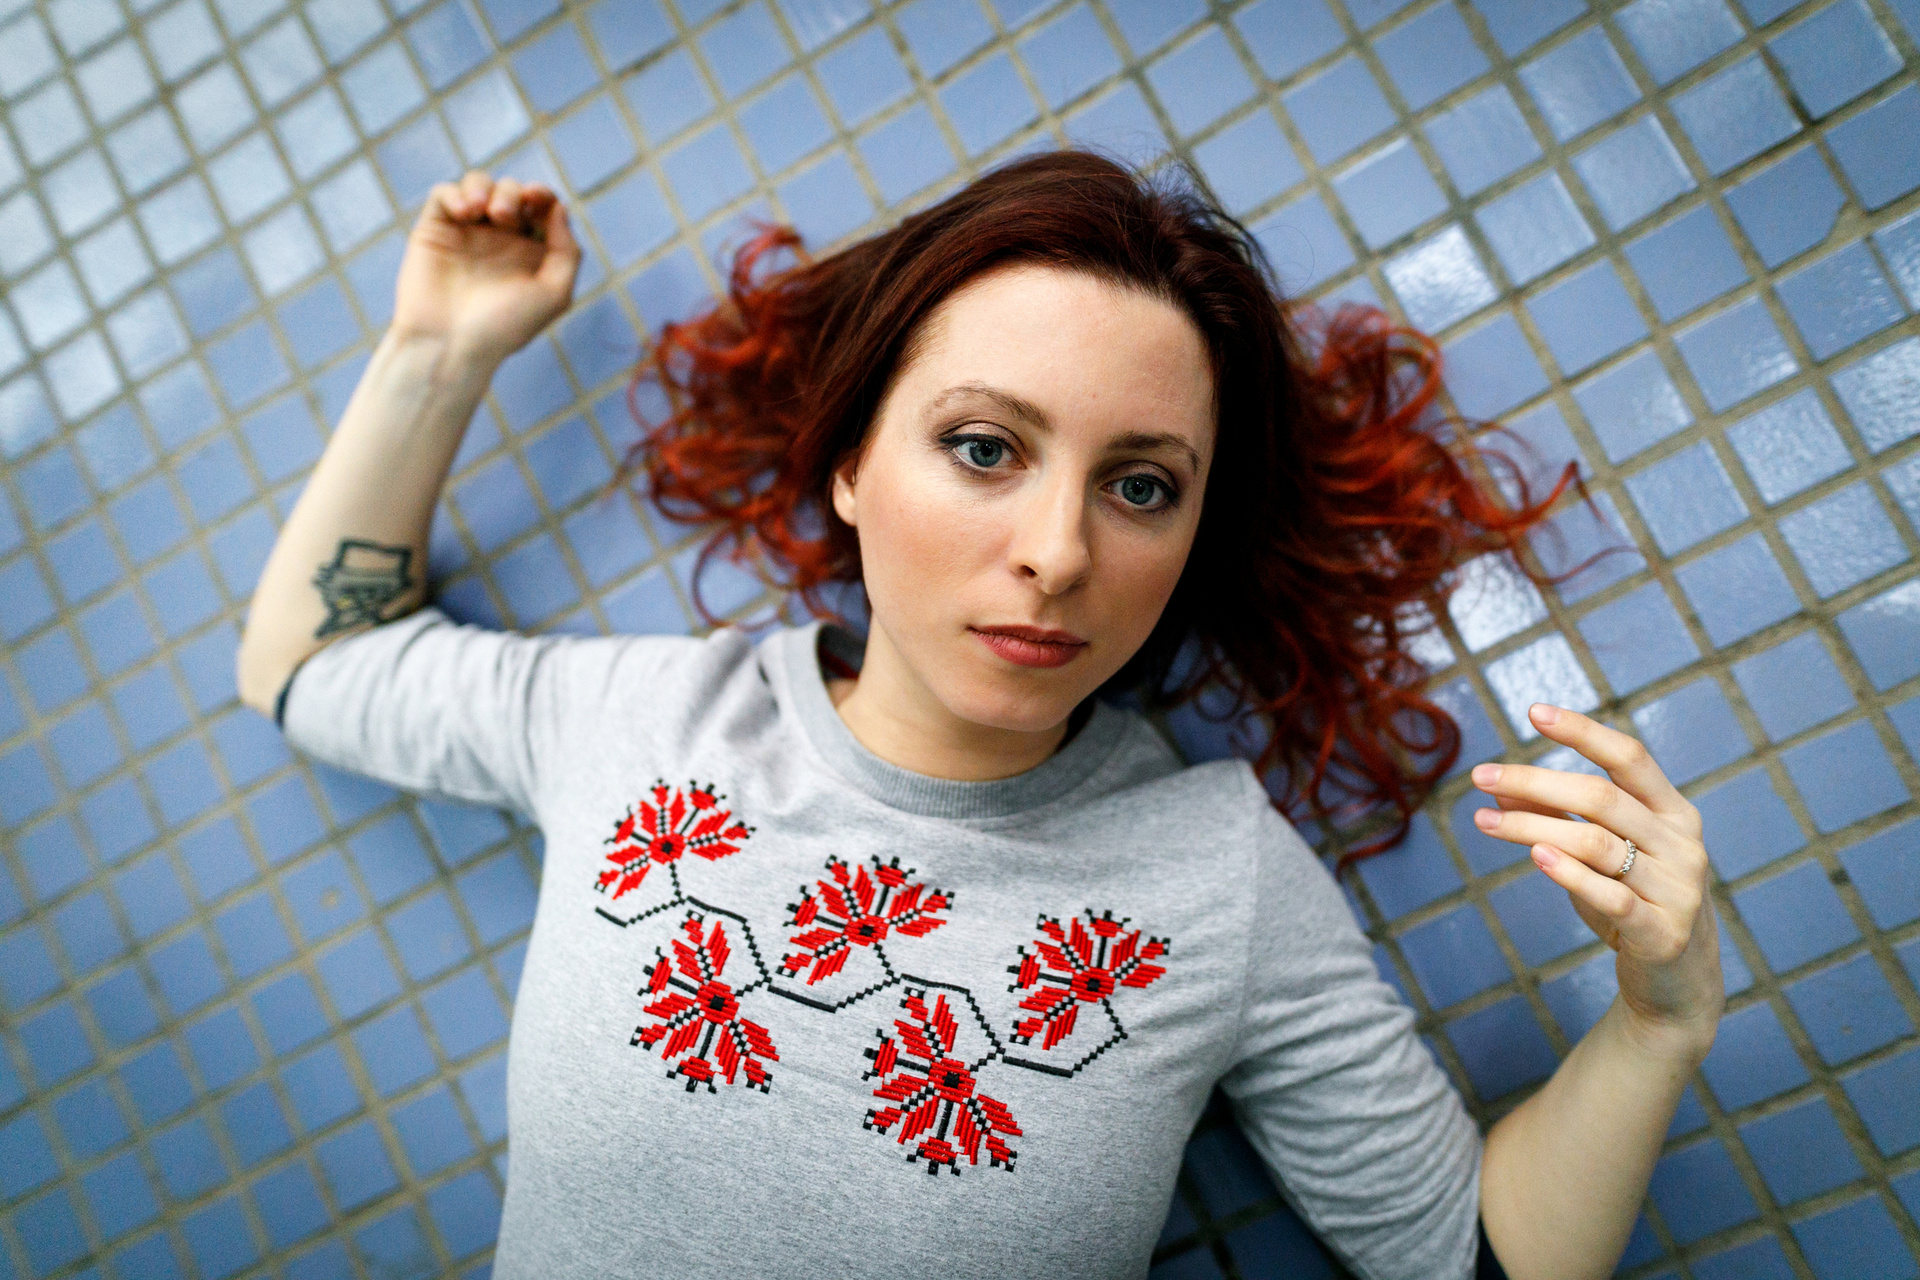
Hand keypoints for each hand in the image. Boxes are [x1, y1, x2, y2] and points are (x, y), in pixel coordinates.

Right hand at [391, 170, 581, 366]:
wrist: (451, 344)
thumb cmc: (505, 327)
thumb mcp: (553, 295)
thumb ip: (566, 251)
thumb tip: (558, 208)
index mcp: (530, 253)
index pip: (541, 208)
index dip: (543, 194)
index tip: (538, 199)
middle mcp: (499, 240)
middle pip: (512, 192)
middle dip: (513, 194)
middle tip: (505, 217)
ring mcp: (465, 233)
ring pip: (478, 185)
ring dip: (486, 187)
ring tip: (484, 210)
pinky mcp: (434, 230)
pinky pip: (444, 194)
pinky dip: (456, 193)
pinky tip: (465, 212)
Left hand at [1468, 703, 1723, 1056]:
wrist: (1676, 983)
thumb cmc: (1630, 901)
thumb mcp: (1596, 855)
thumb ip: (1555, 816)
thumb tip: (1498, 784)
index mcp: (1673, 812)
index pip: (1630, 757)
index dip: (1583, 731)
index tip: (1532, 712)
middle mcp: (1682, 843)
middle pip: (1601, 796)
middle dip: (1535, 780)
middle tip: (1480, 775)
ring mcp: (1678, 888)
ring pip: (1596, 843)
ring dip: (1532, 827)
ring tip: (1483, 820)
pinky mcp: (1664, 933)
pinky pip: (1612, 896)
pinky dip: (1570, 874)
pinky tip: (1535, 857)